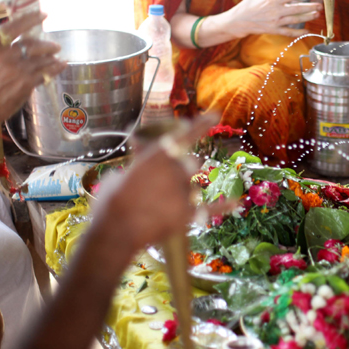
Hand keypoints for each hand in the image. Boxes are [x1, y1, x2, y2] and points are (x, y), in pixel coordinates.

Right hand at [0, 12, 64, 125]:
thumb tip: (21, 36)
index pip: (13, 26)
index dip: (30, 19)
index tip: (43, 15)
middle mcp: (2, 53)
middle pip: (31, 43)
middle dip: (46, 44)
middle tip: (55, 46)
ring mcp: (16, 68)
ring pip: (41, 58)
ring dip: (51, 57)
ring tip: (56, 57)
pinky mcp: (27, 82)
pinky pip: (47, 72)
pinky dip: (56, 67)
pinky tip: (61, 65)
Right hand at [92, 115, 226, 255]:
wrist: (114, 233)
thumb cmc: (111, 202)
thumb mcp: (120, 174)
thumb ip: (136, 162)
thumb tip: (138, 149)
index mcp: (157, 156)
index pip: (184, 136)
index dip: (201, 125)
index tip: (216, 115)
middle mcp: (176, 171)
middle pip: (190, 163)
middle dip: (180, 168)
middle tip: (161, 182)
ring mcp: (184, 193)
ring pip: (194, 185)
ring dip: (183, 188)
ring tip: (160, 202)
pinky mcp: (187, 215)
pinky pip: (210, 208)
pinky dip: (224, 206)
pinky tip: (237, 202)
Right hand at [222, 0, 322, 38]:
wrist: (239, 21)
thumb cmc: (249, 4)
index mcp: (272, 0)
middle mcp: (276, 11)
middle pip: (297, 9)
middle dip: (310, 7)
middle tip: (320, 5)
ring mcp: (276, 22)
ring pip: (295, 20)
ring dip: (308, 17)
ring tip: (317, 14)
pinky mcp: (274, 31)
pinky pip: (289, 32)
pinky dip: (298, 32)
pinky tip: (307, 30)